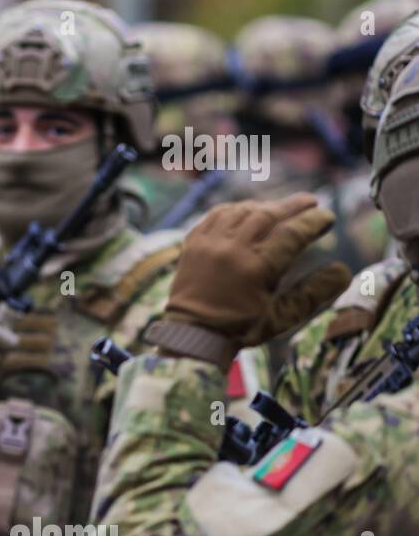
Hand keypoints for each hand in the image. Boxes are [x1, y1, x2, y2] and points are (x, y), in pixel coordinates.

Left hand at [158, 194, 349, 359]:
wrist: (191, 334)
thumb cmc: (240, 328)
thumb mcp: (282, 317)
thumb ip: (313, 292)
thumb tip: (344, 271)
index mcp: (256, 268)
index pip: (291, 233)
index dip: (313, 222)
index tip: (327, 217)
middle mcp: (231, 250)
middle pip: (267, 215)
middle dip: (292, 206)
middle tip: (311, 201)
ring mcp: (209, 244)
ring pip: (241, 211)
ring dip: (264, 206)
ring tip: (281, 208)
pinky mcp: (192, 243)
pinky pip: (216, 215)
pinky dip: (235, 209)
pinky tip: (247, 211)